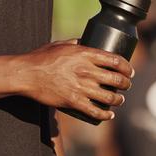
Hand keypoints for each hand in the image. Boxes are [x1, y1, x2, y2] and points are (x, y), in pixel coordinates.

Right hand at [17, 40, 133, 121]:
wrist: (27, 74)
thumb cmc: (42, 58)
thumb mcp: (61, 44)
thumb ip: (76, 43)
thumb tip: (86, 41)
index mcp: (85, 54)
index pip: (116, 60)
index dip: (127, 67)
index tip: (129, 71)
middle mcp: (86, 70)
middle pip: (116, 79)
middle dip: (126, 84)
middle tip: (126, 85)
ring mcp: (81, 87)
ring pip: (109, 97)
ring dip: (119, 99)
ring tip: (119, 99)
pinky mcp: (73, 102)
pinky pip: (95, 111)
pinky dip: (105, 114)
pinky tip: (109, 114)